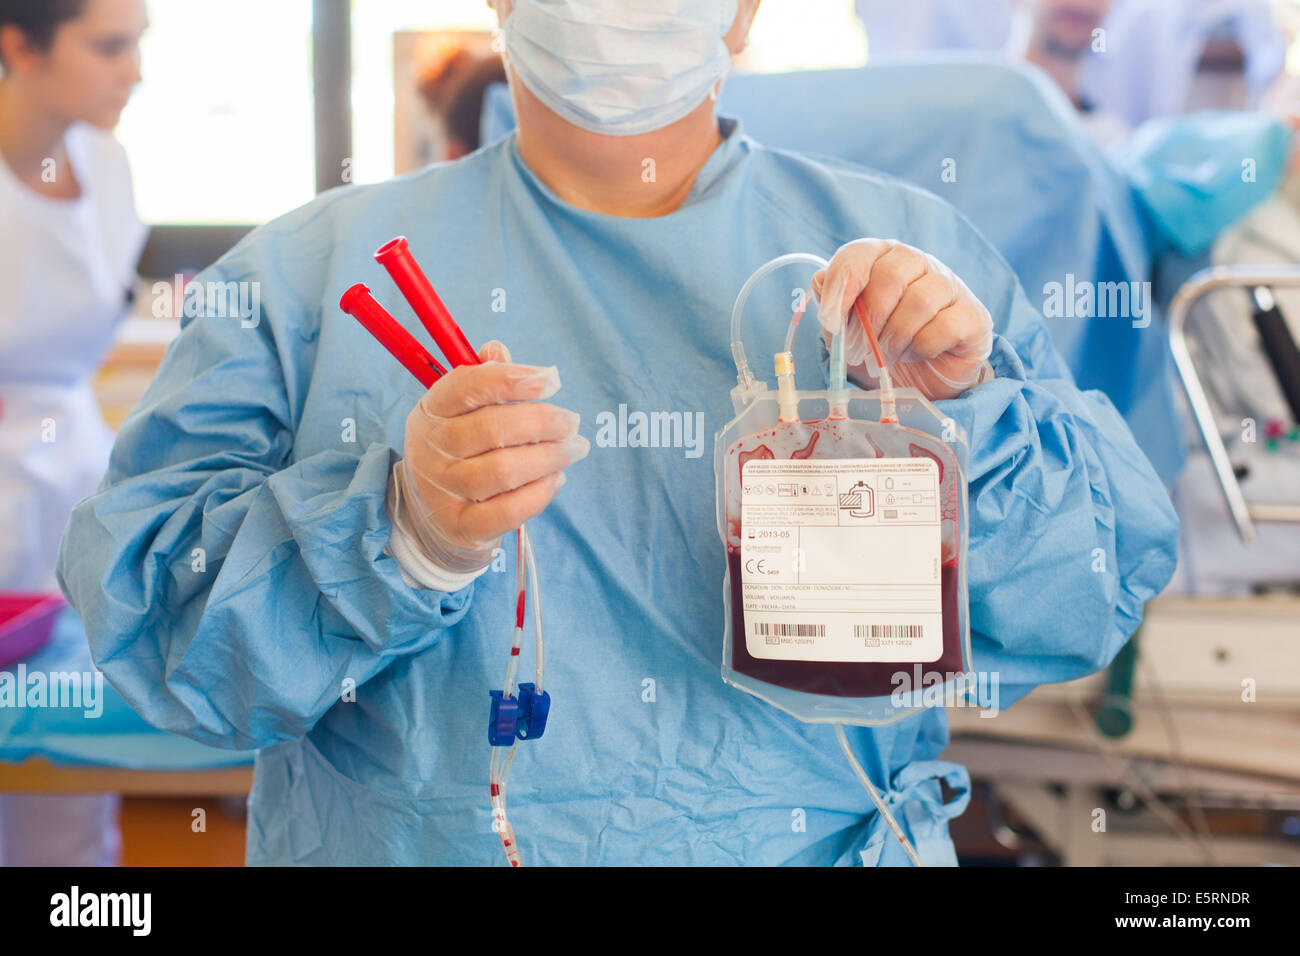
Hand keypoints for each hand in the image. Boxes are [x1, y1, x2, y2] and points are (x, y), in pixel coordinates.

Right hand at [393, 341, 588, 573]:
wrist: (431, 517)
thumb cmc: (460, 452)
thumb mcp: (462, 412)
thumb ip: (484, 379)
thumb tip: (498, 350)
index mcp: (431, 411)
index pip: (467, 387)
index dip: (512, 379)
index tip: (552, 380)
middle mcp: (431, 450)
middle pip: (492, 429)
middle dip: (543, 422)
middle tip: (572, 422)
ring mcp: (443, 491)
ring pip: (503, 471)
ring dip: (549, 457)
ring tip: (573, 449)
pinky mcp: (461, 527)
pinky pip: (507, 511)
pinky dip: (539, 493)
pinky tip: (556, 479)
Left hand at [812, 238, 993, 399]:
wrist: (916, 386)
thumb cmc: (879, 349)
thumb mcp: (844, 333)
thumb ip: (831, 308)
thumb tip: (819, 280)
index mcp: (882, 259)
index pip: (858, 253)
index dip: (841, 284)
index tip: (830, 318)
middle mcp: (918, 264)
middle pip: (891, 274)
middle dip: (871, 318)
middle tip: (864, 347)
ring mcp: (950, 286)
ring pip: (920, 299)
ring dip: (897, 336)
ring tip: (891, 354)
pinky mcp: (973, 316)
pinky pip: (946, 324)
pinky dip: (924, 346)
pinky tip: (920, 354)